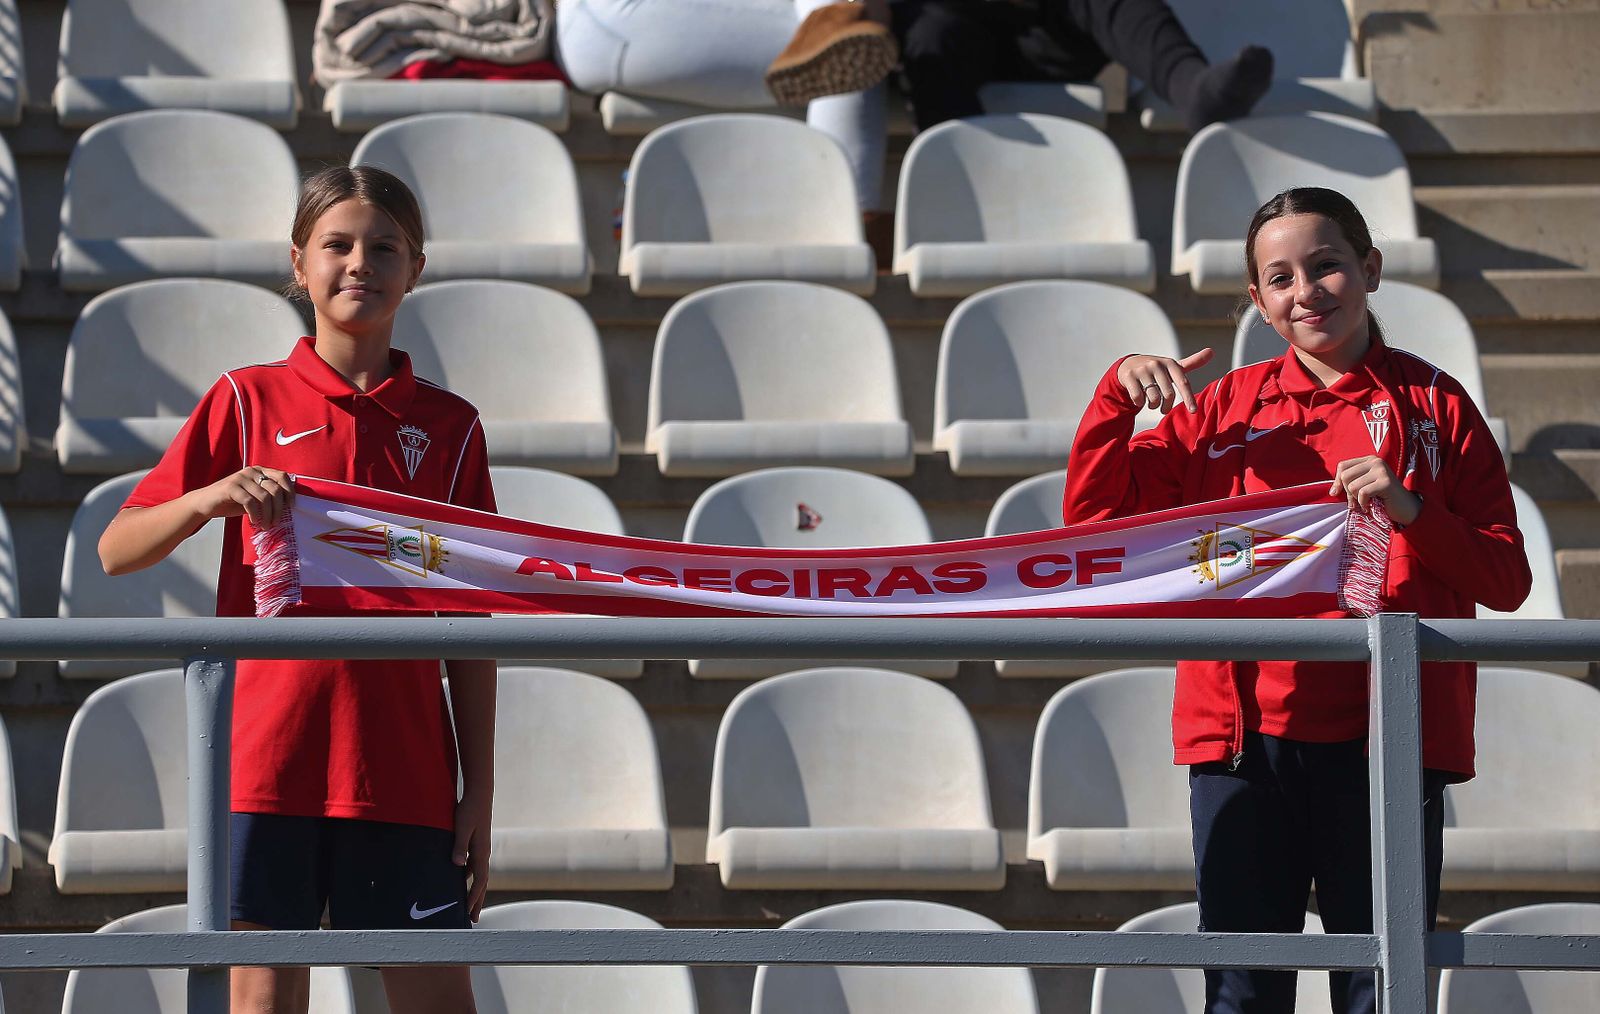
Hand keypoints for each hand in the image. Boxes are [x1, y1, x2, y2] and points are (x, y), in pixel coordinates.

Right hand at [195, 466, 294, 528]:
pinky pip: (250, 501)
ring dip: (268, 514)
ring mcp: (241, 478)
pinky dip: (255, 514)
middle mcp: (252, 471)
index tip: (291, 507)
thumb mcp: (254, 499)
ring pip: (264, 497)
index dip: (290, 492)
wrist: (205, 503)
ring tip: (266, 525)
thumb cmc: (232, 502)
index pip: (282, 476)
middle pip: (275, 489)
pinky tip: (255, 521)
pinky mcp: (231, 487)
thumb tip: (288, 507)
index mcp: (260, 471)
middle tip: (276, 522)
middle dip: (279, 509)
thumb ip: (268, 498)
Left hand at [453, 789, 491, 921]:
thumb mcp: (462, 828)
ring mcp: (481, 848)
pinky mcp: (476, 843)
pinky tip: (460, 880)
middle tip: (473, 918)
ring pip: (478, 875)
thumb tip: (458, 866)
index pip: (479, 880)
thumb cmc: (469, 810)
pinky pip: (473, 866)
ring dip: (474, 890)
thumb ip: (459, 847)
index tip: (468, 912)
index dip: (474, 897)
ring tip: (467, 904)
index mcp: (481, 852)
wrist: (479, 794)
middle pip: (481, 882)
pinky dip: (469, 877)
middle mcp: (483, 853)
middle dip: (477, 901)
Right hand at [1115, 348, 1213, 413]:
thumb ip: (1193, 362)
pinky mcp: (1129, 376)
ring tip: (1152, 404)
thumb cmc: (1157, 369)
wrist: (1129, 364)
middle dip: (1166, 406)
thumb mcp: (1173, 366)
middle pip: (1168, 394)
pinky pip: (1138, 398)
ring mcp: (1142, 370)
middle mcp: (1157, 364)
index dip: (1189, 398)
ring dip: (1153, 406)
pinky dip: (1140, 403)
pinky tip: (1140, 399)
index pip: (1183, 382)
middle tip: (1164, 409)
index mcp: (1170, 363)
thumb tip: (1212, 352)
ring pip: (1153, 398)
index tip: (1193, 411)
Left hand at [1330, 456, 1420, 524]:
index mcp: (1369, 460)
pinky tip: (1371, 506)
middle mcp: (1376, 461)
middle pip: (1345, 476)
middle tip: (1356, 501)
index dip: (1337, 482)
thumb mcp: (1364, 487)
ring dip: (1356, 500)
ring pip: (1352, 486)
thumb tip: (1331, 492)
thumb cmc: (1382, 498)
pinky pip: (1363, 493)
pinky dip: (1363, 503)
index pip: (1342, 466)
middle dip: (1347, 492)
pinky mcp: (1386, 482)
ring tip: (1365, 503)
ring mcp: (1382, 471)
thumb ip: (1349, 484)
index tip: (1338, 494)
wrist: (1406, 508)